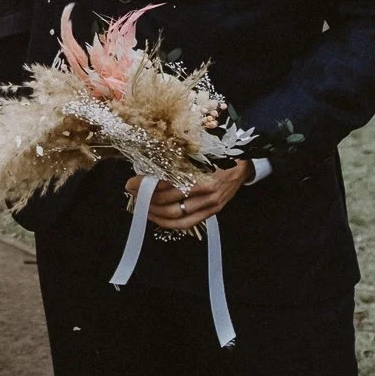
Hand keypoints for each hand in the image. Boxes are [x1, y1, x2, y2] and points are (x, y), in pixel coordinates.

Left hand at [128, 162, 247, 231]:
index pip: (165, 182)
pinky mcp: (213, 212)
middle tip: (132, 193)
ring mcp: (210, 203)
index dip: (145, 185)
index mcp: (199, 170)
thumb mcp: (195, 152)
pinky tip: (157, 217)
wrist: (243, 164)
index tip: (131, 182)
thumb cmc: (216, 155)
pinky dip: (169, 223)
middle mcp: (206, 189)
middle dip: (145, 198)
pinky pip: (187, 223)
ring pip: (175, 215)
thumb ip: (173, 160)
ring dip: (154, 212)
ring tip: (141, 205)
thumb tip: (146, 169)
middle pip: (167, 201)